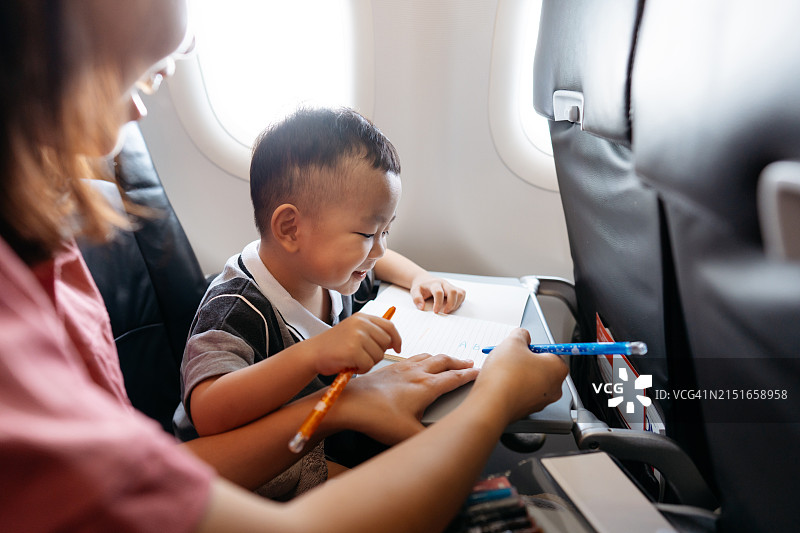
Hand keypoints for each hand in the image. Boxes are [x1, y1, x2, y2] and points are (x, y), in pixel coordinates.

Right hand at [303, 313, 401, 375]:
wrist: (312, 353)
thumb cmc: (334, 346)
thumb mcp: (353, 332)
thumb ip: (372, 332)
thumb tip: (395, 342)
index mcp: (362, 317)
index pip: (389, 326)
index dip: (396, 338)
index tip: (397, 348)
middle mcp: (361, 324)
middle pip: (386, 342)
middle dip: (378, 353)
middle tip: (363, 357)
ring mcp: (357, 336)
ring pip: (378, 355)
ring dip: (368, 362)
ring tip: (353, 360)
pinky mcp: (353, 350)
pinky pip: (368, 365)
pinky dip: (361, 369)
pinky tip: (349, 365)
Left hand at [333, 354, 478, 442]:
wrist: (351, 403)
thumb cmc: (377, 417)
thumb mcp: (408, 435)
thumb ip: (430, 440)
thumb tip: (444, 444)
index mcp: (426, 387)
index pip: (455, 377)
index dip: (470, 375)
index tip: (480, 372)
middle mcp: (417, 373)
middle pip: (444, 361)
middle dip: (459, 362)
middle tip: (469, 363)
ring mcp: (403, 368)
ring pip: (429, 356)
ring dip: (442, 357)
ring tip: (448, 360)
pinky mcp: (390, 368)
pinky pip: (413, 357)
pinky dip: (424, 357)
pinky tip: (418, 362)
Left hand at [410, 273, 465, 313]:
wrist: (425, 280)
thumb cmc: (421, 287)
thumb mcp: (414, 291)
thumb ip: (417, 299)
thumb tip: (422, 307)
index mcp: (434, 284)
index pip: (439, 292)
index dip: (438, 303)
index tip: (435, 311)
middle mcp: (444, 283)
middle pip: (453, 291)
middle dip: (450, 304)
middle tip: (445, 312)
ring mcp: (450, 285)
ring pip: (460, 293)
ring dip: (456, 303)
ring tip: (448, 309)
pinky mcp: (455, 288)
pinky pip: (462, 294)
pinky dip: (459, 301)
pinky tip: (452, 306)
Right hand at [474, 329, 567, 421]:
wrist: (491, 404)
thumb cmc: (506, 375)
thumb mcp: (512, 342)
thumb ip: (521, 335)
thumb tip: (523, 336)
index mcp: (557, 369)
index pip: (551, 352)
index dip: (534, 348)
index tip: (523, 347)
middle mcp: (554, 388)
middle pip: (541, 367)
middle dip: (525, 361)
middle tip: (510, 357)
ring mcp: (540, 402)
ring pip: (530, 381)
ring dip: (517, 374)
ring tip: (501, 370)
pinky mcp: (526, 410)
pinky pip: (521, 393)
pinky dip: (512, 387)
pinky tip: (499, 383)